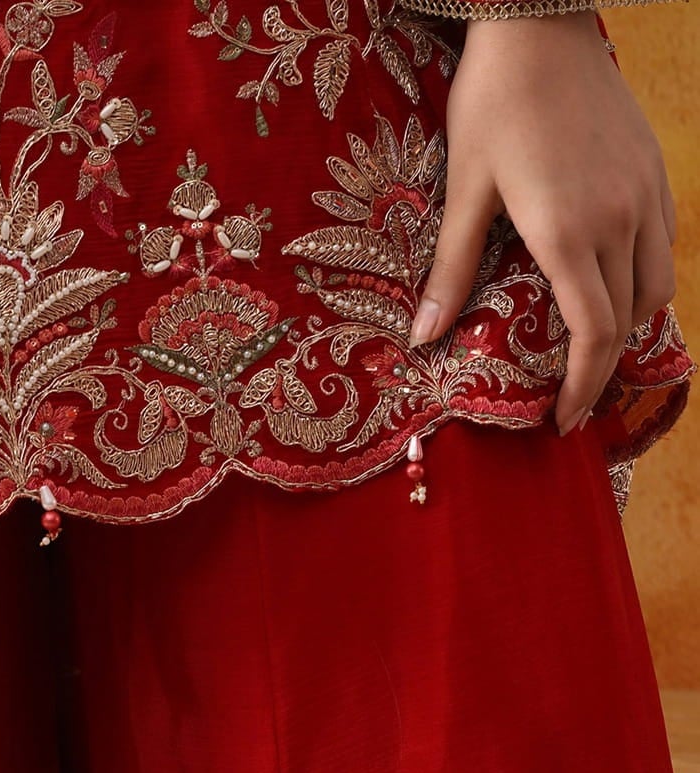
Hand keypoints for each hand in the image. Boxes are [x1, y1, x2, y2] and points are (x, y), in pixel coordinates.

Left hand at [413, 11, 676, 433]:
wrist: (540, 17)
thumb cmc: (492, 101)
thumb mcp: (464, 188)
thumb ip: (451, 269)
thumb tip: (422, 339)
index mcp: (570, 230)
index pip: (593, 334)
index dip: (582, 386)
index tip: (562, 420)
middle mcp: (621, 216)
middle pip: (629, 319)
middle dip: (602, 368)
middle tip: (569, 398)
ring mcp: (645, 191)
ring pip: (656, 285)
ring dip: (627, 326)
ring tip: (589, 349)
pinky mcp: (654, 168)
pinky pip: (663, 243)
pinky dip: (642, 280)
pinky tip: (609, 289)